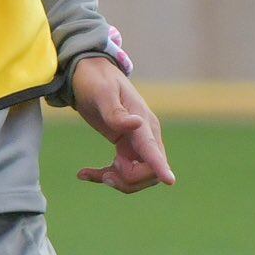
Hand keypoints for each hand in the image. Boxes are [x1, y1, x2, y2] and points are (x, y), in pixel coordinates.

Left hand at [70, 56, 174, 192]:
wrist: (89, 73)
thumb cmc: (96, 80)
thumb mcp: (102, 93)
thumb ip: (116, 113)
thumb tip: (137, 124)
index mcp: (143, 122)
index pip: (153, 149)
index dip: (160, 166)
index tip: (170, 181)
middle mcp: (146, 135)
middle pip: (149, 172)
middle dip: (128, 180)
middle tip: (104, 173)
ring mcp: (137, 143)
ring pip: (136, 176)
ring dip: (116, 180)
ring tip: (90, 173)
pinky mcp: (126, 147)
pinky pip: (122, 171)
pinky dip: (104, 176)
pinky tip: (84, 173)